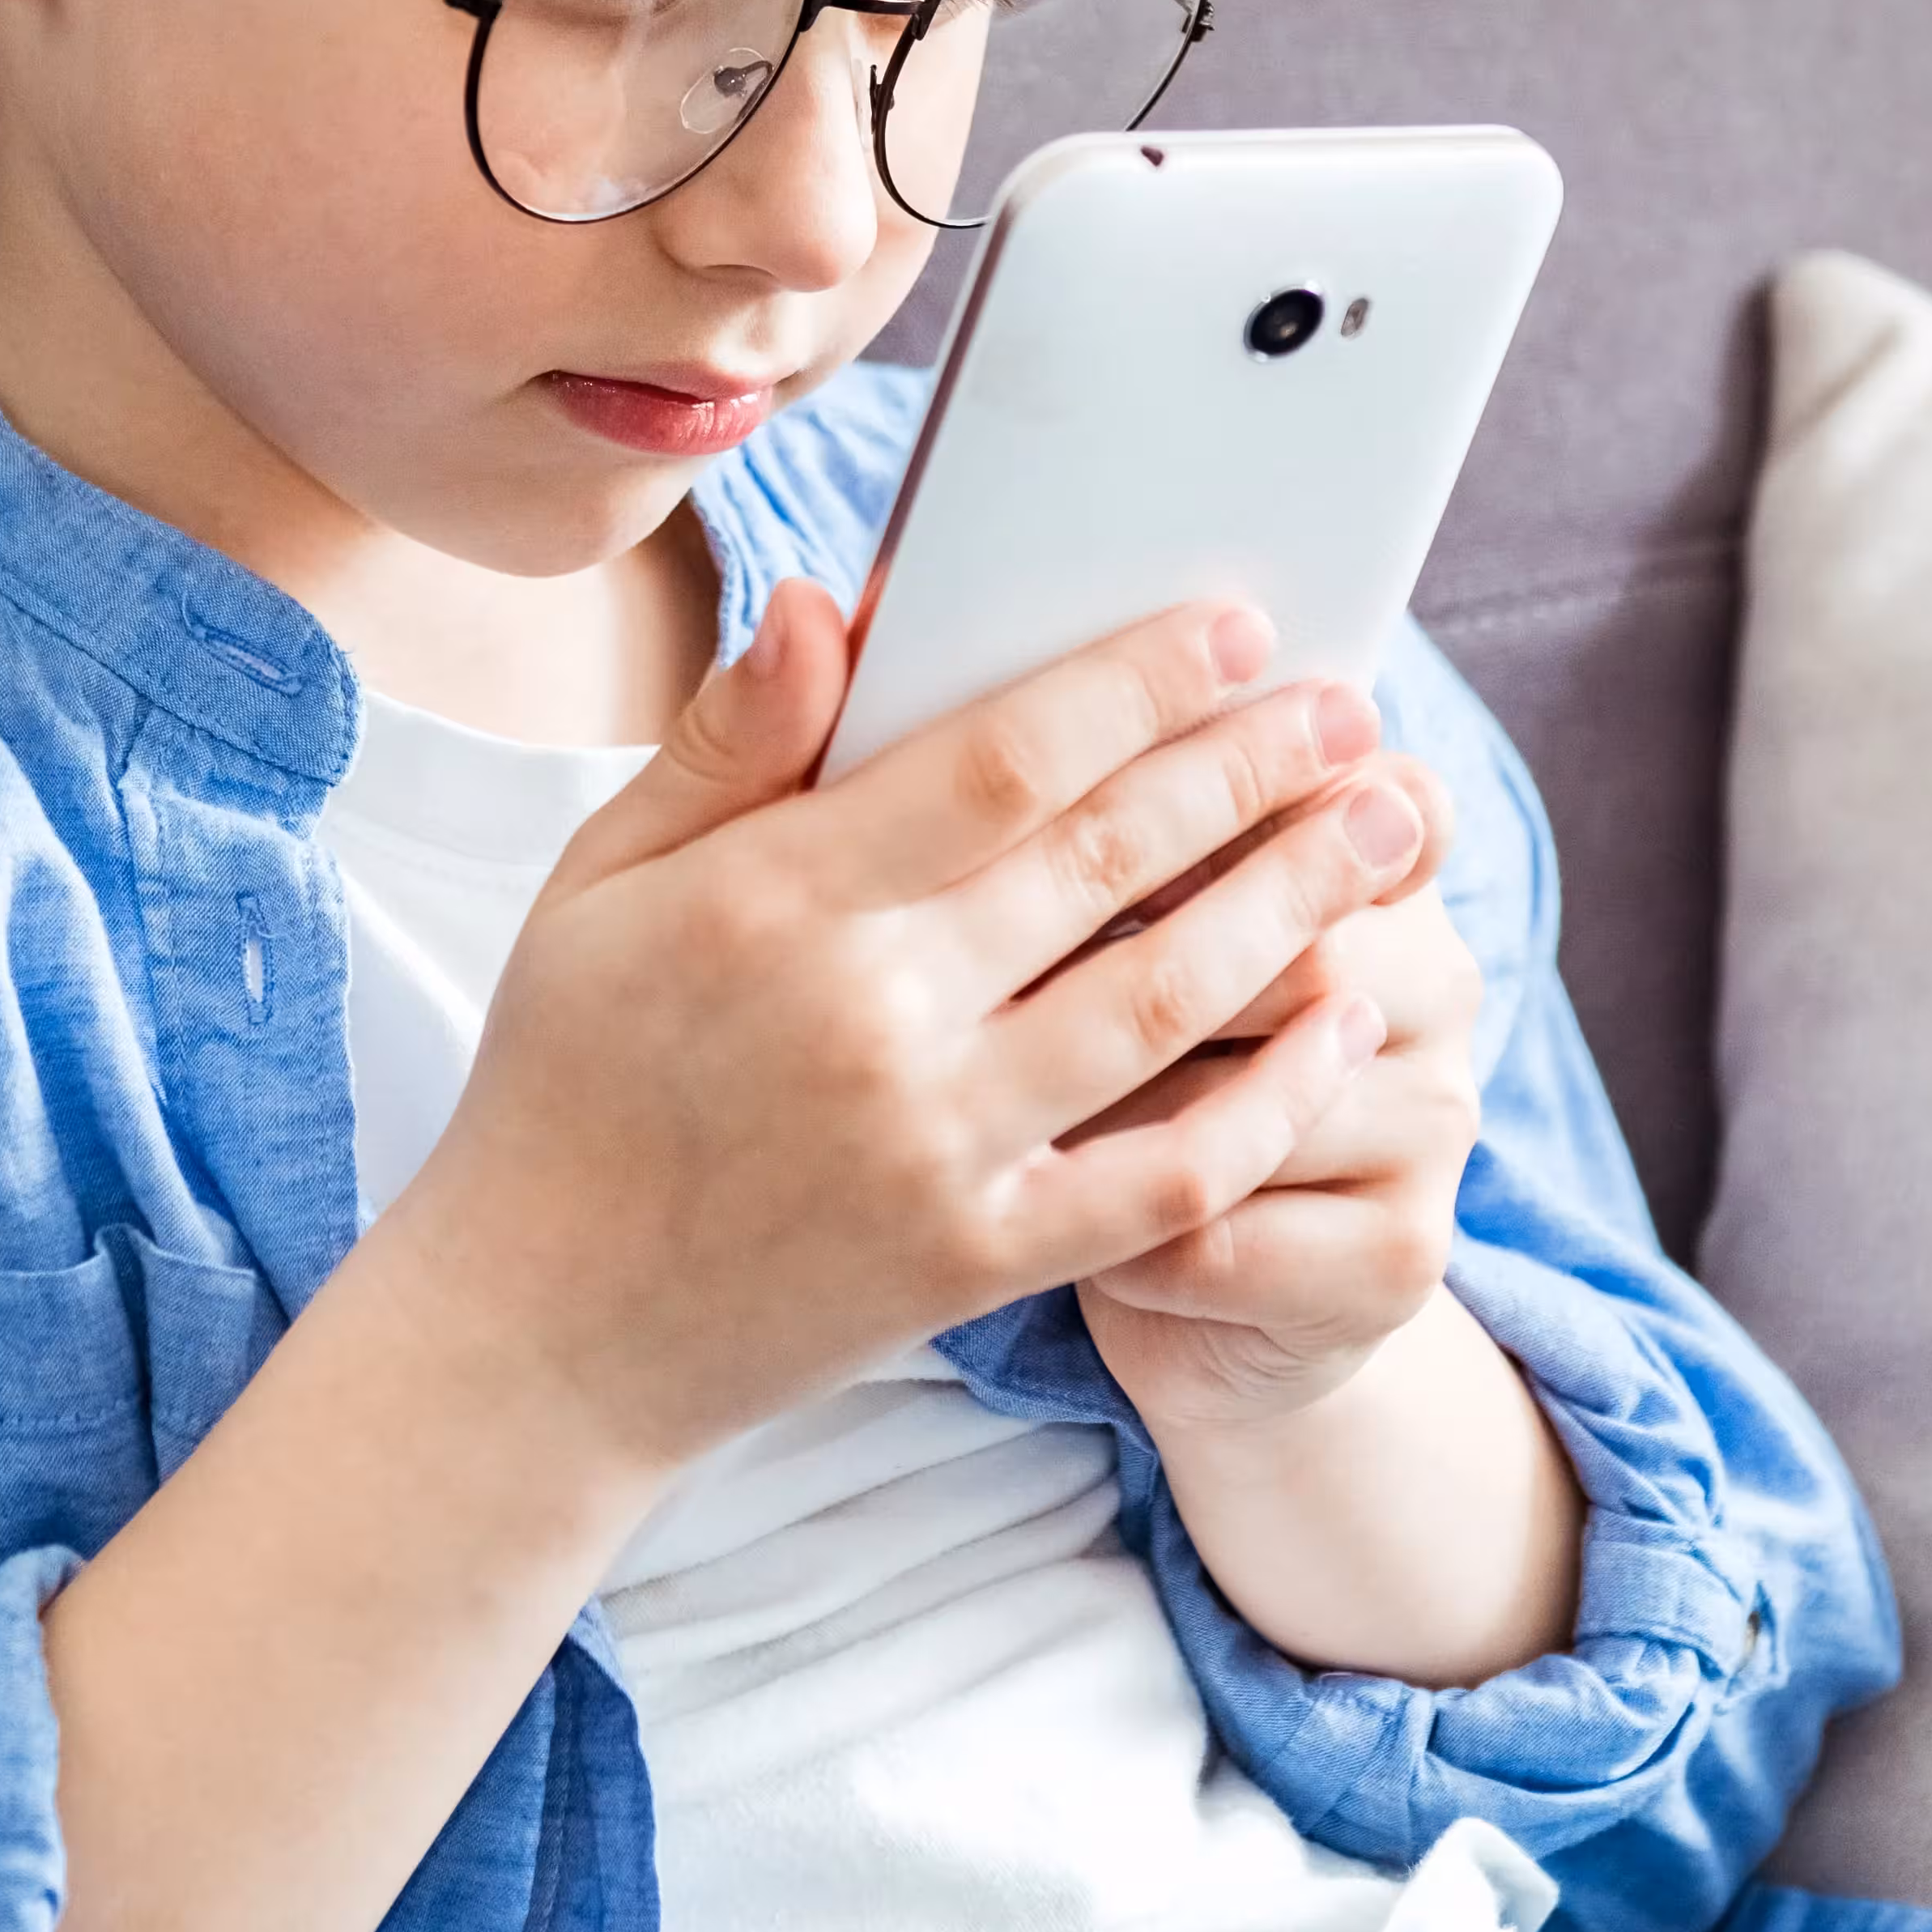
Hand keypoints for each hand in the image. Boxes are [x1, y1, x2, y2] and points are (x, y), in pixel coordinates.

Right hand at [360, 583, 1446, 1485]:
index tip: (1233, 628)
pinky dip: (1266, 1098)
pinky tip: (1340, 1023)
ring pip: (1164, 1001)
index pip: (999, 759)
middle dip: (1253, 770)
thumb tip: (826, 600)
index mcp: (774, 902)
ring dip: (1293, 903)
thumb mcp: (599, 885)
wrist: (546, 1331)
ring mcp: (937, 1148)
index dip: (1133, 683)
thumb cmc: (572, 1077)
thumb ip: (728, 743)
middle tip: (1355, 708)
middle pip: (1109, 862)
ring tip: (1385, 829)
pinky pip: (1163, 1175)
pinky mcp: (980, 1259)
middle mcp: (871, 1018)